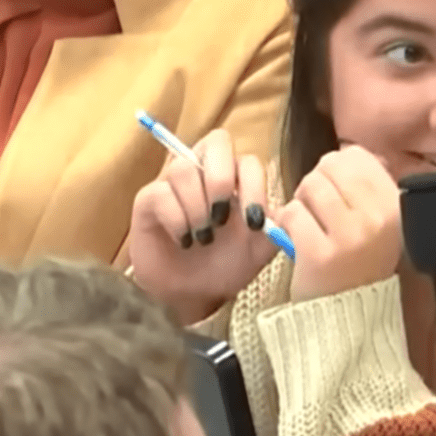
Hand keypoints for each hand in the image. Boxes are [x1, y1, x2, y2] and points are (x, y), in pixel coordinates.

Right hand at [129, 129, 279, 323]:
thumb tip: (288, 209)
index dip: (254, 186)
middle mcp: (204, 171)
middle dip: (222, 179)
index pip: (247, 159)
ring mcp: (173, 182)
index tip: (255, 223)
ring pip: (184, 168)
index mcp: (236, 178)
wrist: (194, 294)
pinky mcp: (147, 200)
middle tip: (222, 217)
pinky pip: (160, 193)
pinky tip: (185, 241)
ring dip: (198, 206)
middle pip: (216, 141)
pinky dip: (177, 220)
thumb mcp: (260, 248)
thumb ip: (277, 226)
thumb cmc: (228, 263)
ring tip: (204, 237)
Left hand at [277, 146, 401, 302]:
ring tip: (309, 224)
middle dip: (316, 182)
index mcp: (395, 206)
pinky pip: (292, 213)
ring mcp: (350, 236)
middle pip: (330, 166)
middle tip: (320, 210)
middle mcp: (377, 218)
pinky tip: (297, 239)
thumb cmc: (360, 263)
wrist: (348, 317)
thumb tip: (349, 152)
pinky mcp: (320, 253)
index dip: (338, 167)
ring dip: (301, 202)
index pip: (357, 156)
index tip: (338, 191)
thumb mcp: (380, 224)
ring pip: (309, 186)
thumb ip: (370, 186)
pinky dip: (287, 224)